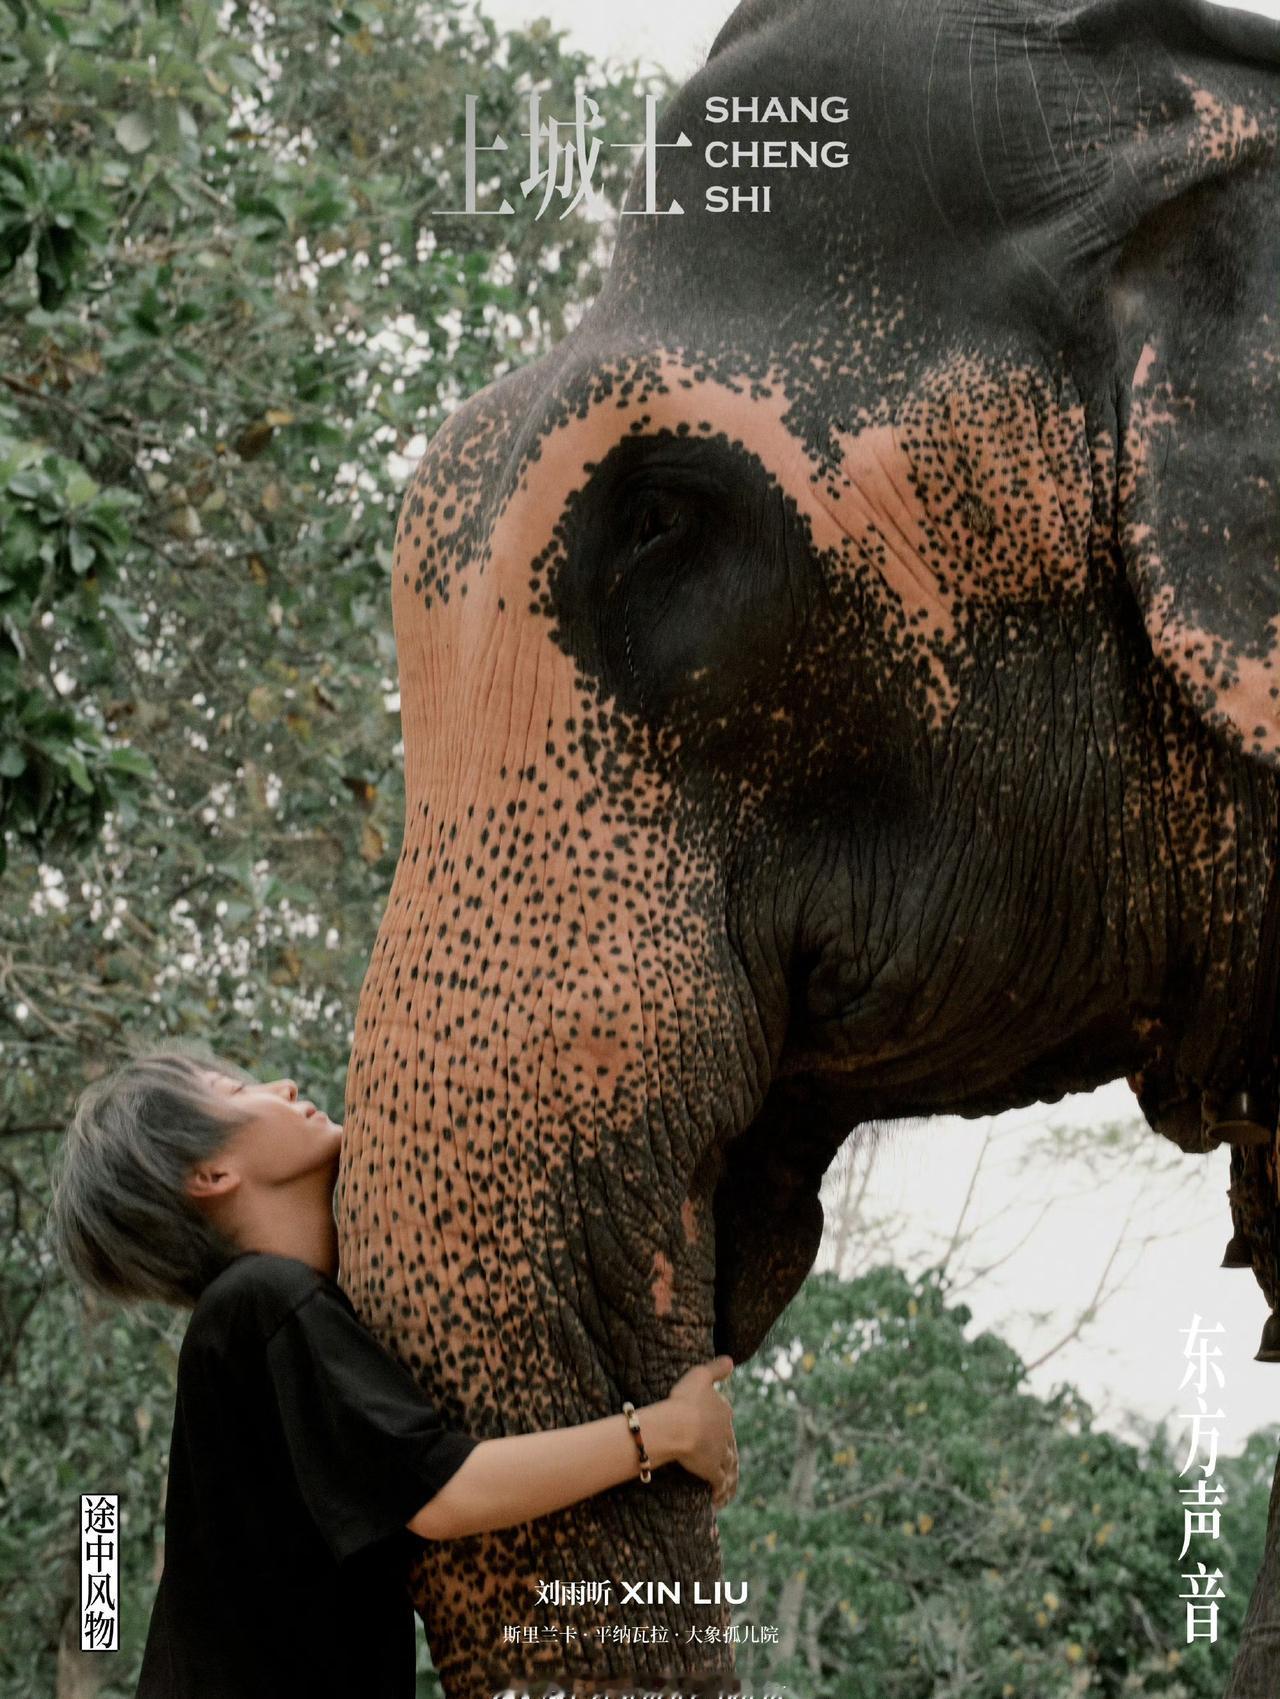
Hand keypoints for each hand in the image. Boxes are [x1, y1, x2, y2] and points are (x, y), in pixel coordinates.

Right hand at [665, 1355, 737, 1508]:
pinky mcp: (713, 1470)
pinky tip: (717, 1501)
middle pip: (729, 1445)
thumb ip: (716, 1369)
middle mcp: (725, 1433)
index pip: (725, 1420)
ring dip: (729, 1477)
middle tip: (726, 1465)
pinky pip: (719, 1484)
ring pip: (729, 1466)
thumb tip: (731, 1360)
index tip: (717, 1436)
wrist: (677, 1426)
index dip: (720, 1428)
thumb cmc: (684, 1400)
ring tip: (727, 1488)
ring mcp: (720, 1453)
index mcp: (723, 1411)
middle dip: (728, 1455)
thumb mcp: (699, 1376)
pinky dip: (720, 1492)